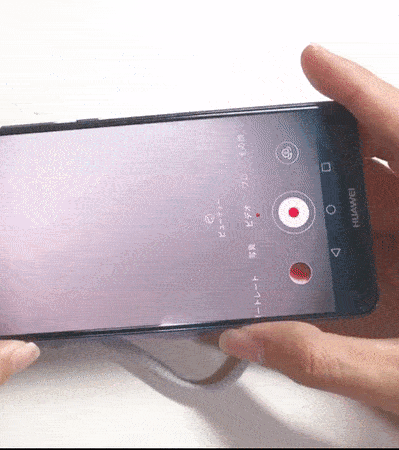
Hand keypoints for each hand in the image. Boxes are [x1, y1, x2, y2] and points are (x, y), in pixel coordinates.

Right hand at [219, 44, 398, 413]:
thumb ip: (323, 358)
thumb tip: (249, 337)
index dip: (358, 91)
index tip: (315, 61)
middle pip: (373, 173)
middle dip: (315, 165)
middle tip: (272, 159)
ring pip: (361, 212)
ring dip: (313, 217)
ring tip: (271, 219)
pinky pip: (358, 251)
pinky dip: (321, 254)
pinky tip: (295, 267)